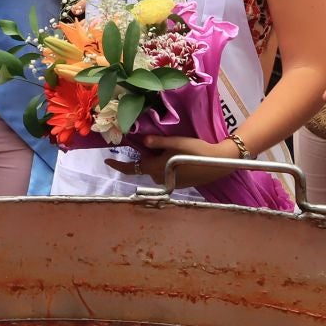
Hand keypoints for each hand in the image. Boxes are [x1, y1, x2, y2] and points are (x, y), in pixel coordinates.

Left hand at [107, 134, 236, 189]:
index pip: (131, 168)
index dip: (118, 165)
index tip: (107, 160)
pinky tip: (177, 156)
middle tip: (153, 143)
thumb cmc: (196, 151)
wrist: (218, 163)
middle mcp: (160, 178)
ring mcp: (170, 183)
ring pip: (156, 170)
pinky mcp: (179, 184)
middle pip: (145, 167)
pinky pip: (166, 173)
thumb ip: (157, 142)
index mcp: (156, 168)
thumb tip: (142, 141)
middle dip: (145, 156)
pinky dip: (166, 165)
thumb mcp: (176, 142)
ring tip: (169, 148)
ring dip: (157, 160)